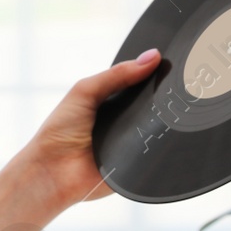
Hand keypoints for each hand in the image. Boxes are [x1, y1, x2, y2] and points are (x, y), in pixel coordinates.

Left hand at [17, 48, 160, 207]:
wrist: (53, 174)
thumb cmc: (58, 132)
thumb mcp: (84, 92)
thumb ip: (116, 75)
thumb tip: (151, 57)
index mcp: (111, 101)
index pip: (139, 84)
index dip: (153, 73)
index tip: (169, 62)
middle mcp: (124, 121)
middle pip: (152, 105)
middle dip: (162, 97)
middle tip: (177, 86)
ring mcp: (132, 143)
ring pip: (158, 128)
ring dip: (162, 121)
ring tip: (172, 110)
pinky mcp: (139, 164)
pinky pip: (156, 153)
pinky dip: (159, 145)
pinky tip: (163, 136)